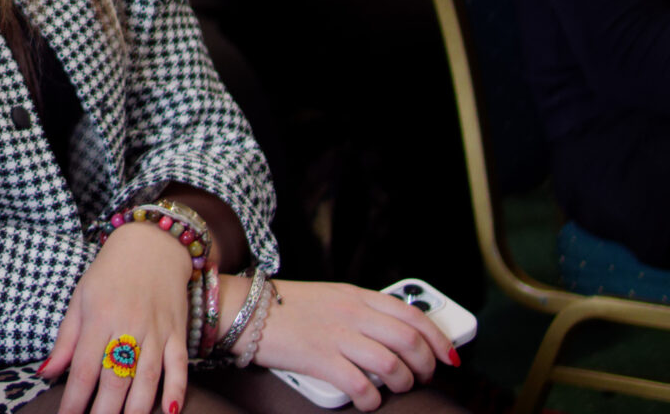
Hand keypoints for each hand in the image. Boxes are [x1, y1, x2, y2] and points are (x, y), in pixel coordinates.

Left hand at [43, 223, 192, 413]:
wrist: (152, 244)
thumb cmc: (110, 272)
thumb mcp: (80, 298)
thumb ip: (66, 339)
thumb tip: (47, 372)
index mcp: (99, 316)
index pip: (84, 367)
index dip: (75, 398)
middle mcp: (128, 325)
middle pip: (116, 378)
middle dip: (104, 411)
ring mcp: (156, 330)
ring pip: (147, 378)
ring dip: (136, 408)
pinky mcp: (177, 332)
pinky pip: (179, 366)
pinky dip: (176, 390)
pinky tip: (170, 411)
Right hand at [251, 281, 455, 411]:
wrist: (245, 310)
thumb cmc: (286, 307)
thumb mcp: (331, 297)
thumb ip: (362, 312)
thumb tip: (395, 335)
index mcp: (357, 296)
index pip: (413, 316)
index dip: (439, 339)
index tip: (449, 357)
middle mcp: (352, 313)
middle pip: (410, 342)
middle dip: (426, 367)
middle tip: (421, 377)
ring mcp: (337, 336)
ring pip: (393, 365)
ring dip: (402, 384)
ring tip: (394, 388)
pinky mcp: (321, 359)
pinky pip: (362, 386)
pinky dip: (372, 399)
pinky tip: (367, 399)